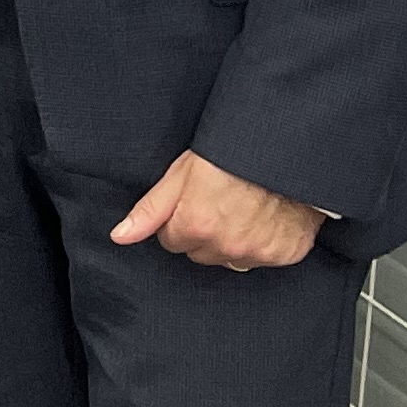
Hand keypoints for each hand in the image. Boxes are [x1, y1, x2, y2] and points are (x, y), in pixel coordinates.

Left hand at [111, 151, 326, 270]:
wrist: (286, 148)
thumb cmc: (231, 153)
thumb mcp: (182, 173)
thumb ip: (150, 210)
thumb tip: (119, 236)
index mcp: (197, 226)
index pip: (171, 241)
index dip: (179, 219)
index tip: (194, 200)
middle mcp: (228, 246)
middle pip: (200, 253)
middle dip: (203, 233)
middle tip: (219, 202)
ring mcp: (260, 252)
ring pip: (231, 258)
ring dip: (232, 241)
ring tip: (242, 209)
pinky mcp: (287, 252)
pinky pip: (264, 257)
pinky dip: (263, 242)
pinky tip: (265, 217)